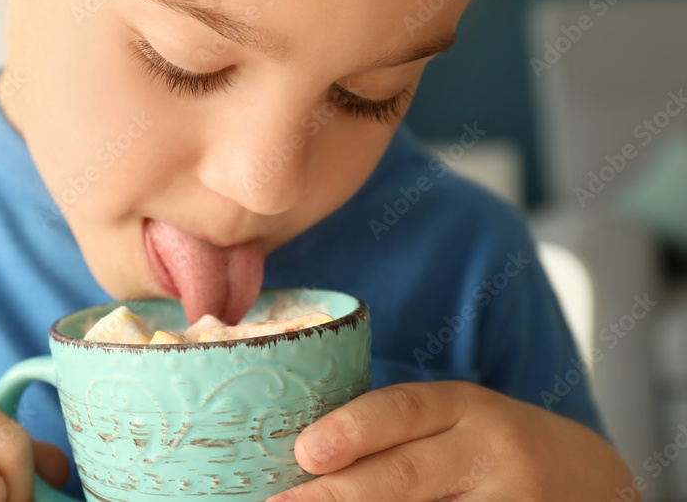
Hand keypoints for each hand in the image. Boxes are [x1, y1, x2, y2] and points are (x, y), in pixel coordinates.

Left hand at [267, 381, 635, 500]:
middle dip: (337, 496)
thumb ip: (398, 432)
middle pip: (405, 476)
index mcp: (467, 406)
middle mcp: (492, 451)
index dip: (351, 430)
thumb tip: (303, 456)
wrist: (595, 481)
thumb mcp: (458, 420)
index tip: (304, 451)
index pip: (404, 409)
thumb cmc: (497, 447)